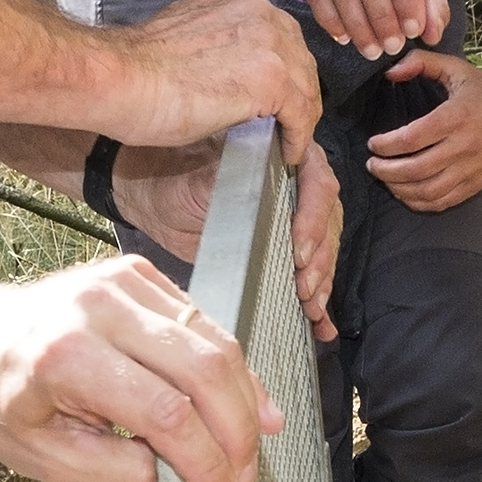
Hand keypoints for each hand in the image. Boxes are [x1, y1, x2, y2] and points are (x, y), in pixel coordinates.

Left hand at [0, 250, 277, 481]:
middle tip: (241, 481)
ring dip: (244, 404)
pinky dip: (230, 371)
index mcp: (65, 355)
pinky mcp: (140, 274)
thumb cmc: (0, 398)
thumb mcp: (45, 459)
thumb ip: (117, 472)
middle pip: (204, 371)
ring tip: (247, 452)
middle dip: (236, 437)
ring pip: (215, 344)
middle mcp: (97, 307)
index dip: (206, 464)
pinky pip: (205, 324)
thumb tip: (179, 475)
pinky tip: (244, 405)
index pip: (166, 413)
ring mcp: (121, 282)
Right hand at [92, 0, 317, 148]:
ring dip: (299, 117)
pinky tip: (287, 152)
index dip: (278, 69)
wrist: (120, 80)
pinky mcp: (271, 76)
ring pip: (304, 83)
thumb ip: (214, 46)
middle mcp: (256, 8)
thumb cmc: (135, 71)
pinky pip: (301, 111)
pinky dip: (297, 136)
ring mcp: (268, 39)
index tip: (273, 100)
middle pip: (297, 55)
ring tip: (289, 142)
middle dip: (295, 92)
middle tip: (287, 125)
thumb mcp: (185, 40)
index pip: (274, 34)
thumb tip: (230, 75)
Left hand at [98, 143, 340, 346]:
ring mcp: (291, 220)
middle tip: (304, 288)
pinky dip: (317, 300)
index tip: (299, 252)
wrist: (154, 198)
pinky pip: (307, 273)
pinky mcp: (280, 250)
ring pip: (321, 250)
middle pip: (326, 222)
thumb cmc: (175, 176)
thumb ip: (235, 181)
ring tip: (312, 309)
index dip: (314, 221)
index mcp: (285, 155)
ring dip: (321, 282)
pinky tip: (322, 326)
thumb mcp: (203, 176)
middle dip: (320, 260)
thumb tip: (258, 193)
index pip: (317, 184)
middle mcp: (296, 185)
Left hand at [360, 55, 481, 212]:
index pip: (411, 139)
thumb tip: (390, 73)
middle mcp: (464, 146)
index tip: (373, 144)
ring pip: (427, 191)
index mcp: (456, 116)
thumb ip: (421, 63)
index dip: (385, 145)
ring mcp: (471, 169)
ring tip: (385, 178)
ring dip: (399, 189)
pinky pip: (443, 202)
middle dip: (385, 171)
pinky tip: (406, 193)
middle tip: (372, 165)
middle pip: (415, 170)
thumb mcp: (458, 69)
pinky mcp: (476, 184)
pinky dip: (419, 203)